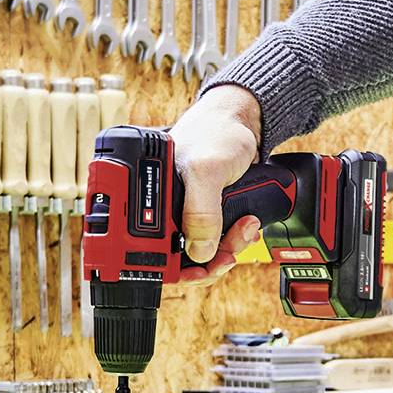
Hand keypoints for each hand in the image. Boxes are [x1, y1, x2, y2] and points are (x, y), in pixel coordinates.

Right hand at [169, 85, 262, 284]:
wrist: (245, 122)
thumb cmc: (218, 132)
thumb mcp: (208, 170)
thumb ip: (201, 211)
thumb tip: (198, 250)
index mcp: (150, 196)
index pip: (146, 246)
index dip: (171, 267)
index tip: (199, 271)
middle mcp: (163, 207)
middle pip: (176, 256)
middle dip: (209, 259)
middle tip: (229, 251)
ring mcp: (186, 211)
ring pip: (201, 251)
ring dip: (227, 248)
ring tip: (245, 228)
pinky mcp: (207, 212)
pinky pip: (216, 240)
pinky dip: (234, 239)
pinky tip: (247, 224)